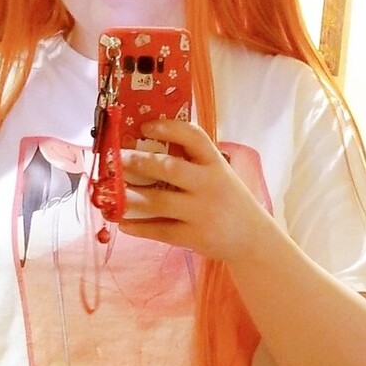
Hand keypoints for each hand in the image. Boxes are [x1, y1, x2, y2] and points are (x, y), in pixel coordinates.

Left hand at [120, 119, 265, 262]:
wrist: (252, 238)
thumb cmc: (228, 201)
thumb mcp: (220, 175)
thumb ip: (194, 163)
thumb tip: (150, 149)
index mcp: (215, 164)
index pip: (193, 137)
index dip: (168, 128)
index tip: (146, 126)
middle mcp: (209, 185)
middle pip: (169, 168)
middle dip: (139, 162)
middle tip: (118, 159)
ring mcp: (201, 212)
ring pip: (158, 202)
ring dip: (131, 197)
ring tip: (113, 193)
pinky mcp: (194, 237)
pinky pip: (160, 230)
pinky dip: (138, 227)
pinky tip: (123, 223)